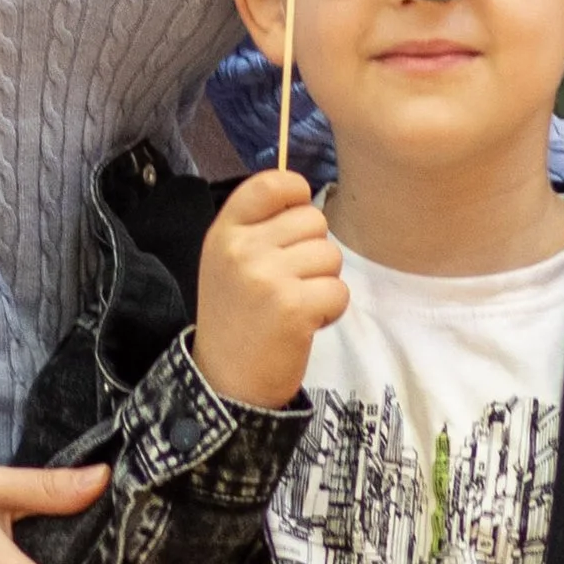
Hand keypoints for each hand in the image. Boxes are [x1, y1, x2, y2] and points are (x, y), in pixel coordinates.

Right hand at [193, 169, 348, 410]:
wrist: (227, 381)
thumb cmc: (235, 317)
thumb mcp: (227, 261)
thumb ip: (259, 226)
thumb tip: (306, 197)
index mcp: (224, 231)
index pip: (271, 182)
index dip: (296, 194)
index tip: (296, 220)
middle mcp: (242, 248)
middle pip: (313, 219)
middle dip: (314, 250)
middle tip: (291, 282)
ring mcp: (267, 277)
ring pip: (330, 255)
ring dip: (323, 282)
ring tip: (296, 304)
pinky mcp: (293, 307)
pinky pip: (339, 290)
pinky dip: (331, 310)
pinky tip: (306, 323)